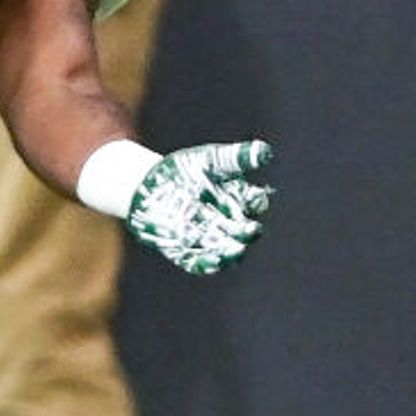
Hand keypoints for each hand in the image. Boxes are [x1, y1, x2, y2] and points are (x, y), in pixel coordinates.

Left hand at [118, 138, 274, 275]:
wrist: (150, 183)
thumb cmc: (187, 169)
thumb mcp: (211, 160)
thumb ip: (237, 158)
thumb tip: (266, 151)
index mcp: (239, 199)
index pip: (254, 202)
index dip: (255, 202)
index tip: (254, 199)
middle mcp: (228, 222)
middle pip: (243, 230)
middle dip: (247, 232)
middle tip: (251, 230)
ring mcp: (209, 238)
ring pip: (226, 250)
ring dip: (231, 252)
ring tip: (236, 251)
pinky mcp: (188, 252)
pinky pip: (199, 262)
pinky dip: (206, 264)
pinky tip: (212, 262)